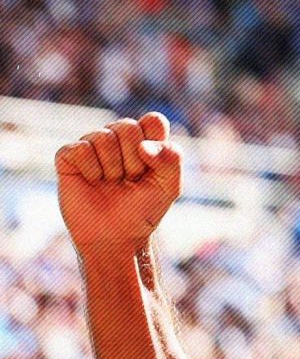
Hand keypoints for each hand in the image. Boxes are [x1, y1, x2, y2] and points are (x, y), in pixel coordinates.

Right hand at [55, 111, 181, 254]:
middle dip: (134, 161)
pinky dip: (91, 170)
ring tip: (111, 183)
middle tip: (130, 180)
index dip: (155, 142)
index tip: (152, 166)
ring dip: (113, 168)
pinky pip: (80, 149)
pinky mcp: (69, 157)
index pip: (154, 121)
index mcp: (144, 142)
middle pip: (128, 127)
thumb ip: (171, 159)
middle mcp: (118, 139)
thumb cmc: (143, 212)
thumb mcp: (169, 187)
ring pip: (103, 137)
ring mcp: (92, 146)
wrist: (116, 237)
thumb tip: (143, 146)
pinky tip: (92, 181)